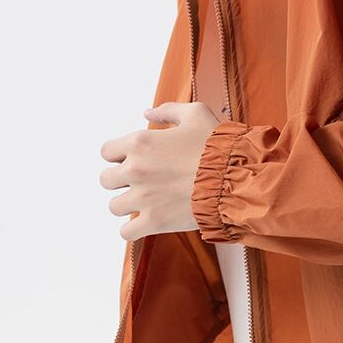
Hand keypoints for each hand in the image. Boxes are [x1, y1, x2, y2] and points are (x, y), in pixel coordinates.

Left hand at [99, 101, 220, 240]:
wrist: (237, 178)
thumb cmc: (218, 146)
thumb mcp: (196, 114)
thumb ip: (168, 110)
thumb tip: (146, 112)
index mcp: (140, 142)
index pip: (106, 151)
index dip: (119, 155)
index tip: (134, 160)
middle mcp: (135, 170)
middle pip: (106, 180)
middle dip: (121, 180)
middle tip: (142, 181)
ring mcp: (143, 198)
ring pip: (115, 206)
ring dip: (127, 204)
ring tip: (146, 201)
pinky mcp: (154, 222)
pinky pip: (126, 232)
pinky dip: (133, 230)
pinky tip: (146, 222)